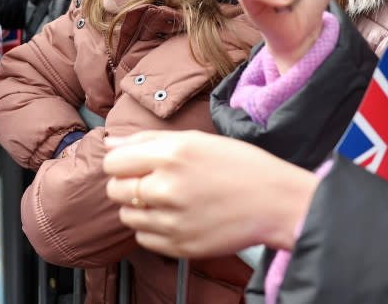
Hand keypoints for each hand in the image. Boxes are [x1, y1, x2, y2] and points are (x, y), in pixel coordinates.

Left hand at [103, 130, 319, 257]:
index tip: (133, 164)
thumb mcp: (194, 140)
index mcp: (171, 156)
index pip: (112, 163)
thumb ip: (146, 140)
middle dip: (127, 185)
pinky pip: (143, 238)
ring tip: (166, 200)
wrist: (277, 202)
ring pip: (126, 216)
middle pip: (114, 190)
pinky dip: (151, 229)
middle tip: (151, 182)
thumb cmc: (238, 165)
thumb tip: (110, 142)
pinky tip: (174, 217)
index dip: (120, 163)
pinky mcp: (181, 246)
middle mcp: (168, 189)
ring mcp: (173, 221)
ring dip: (138, 207)